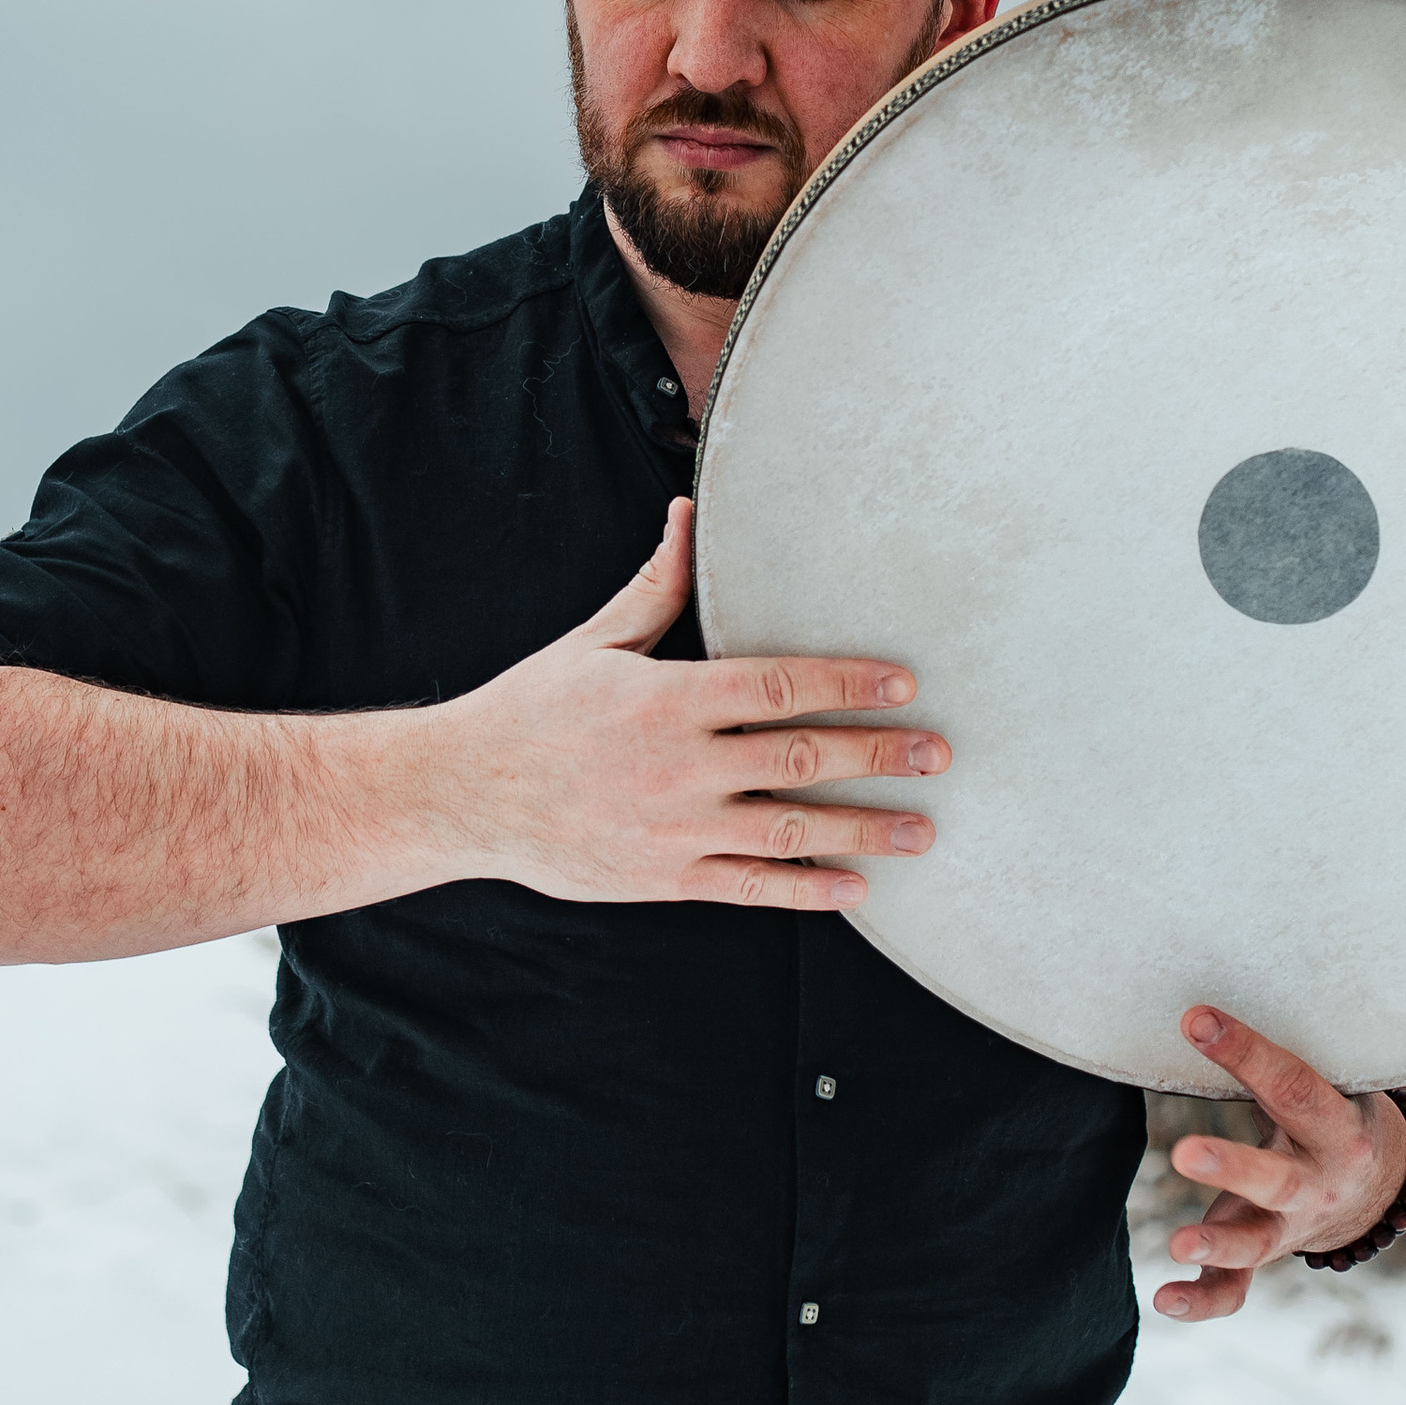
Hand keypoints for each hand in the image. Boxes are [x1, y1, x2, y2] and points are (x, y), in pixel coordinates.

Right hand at [418, 497, 949, 910]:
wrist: (465, 793)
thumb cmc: (533, 706)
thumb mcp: (596, 640)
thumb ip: (658, 586)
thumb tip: (689, 514)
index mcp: (669, 697)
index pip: (779, 685)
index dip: (848, 685)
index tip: (904, 686)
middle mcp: (679, 764)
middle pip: (801, 758)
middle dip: (879, 756)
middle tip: (940, 756)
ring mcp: (674, 828)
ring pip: (788, 830)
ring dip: (863, 831)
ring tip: (922, 831)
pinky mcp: (662, 878)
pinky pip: (748, 888)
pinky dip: (805, 889)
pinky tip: (855, 889)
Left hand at [1152, 1008, 1405, 1322]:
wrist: (1377, 1184)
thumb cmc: (1329, 1111)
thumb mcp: (1325, 1082)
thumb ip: (1278, 1058)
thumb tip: (1212, 996)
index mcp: (1339, 1128)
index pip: (1293, 1086)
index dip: (1246, 1052)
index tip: (1195, 1020)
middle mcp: (1319, 1182)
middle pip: (1279, 1180)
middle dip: (1233, 1168)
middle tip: (1183, 1152)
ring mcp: (1293, 1228)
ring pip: (1258, 1243)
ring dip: (1218, 1243)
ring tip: (1178, 1242)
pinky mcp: (1266, 1256)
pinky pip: (1237, 1288)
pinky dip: (1202, 1299)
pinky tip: (1163, 1298)